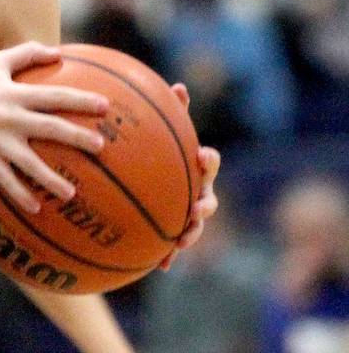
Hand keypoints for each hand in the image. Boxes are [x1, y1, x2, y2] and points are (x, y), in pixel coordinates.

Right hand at [0, 41, 108, 214]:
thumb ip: (26, 53)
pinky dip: (21, 194)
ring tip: (71, 193)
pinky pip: (6, 180)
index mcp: (15, 94)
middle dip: (76, 137)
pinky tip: (37, 208)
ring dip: (51, 179)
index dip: (80, 99)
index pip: (53, 95)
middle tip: (100, 146)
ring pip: (29, 162)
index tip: (105, 106)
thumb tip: (58, 51)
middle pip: (48, 127)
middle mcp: (9, 117)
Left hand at [160, 83, 220, 269]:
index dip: (208, 160)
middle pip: (208, 199)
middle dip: (205, 204)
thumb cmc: (156, 153)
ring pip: (195, 227)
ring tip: (181, 240)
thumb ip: (168, 112)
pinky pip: (172, 247)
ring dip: (190, 233)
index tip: (202, 155)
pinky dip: (169, 256)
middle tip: (197, 206)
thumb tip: (180, 86)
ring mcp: (188, 215)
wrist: (145, 186)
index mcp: (194, 169)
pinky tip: (161, 266)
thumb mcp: (158, 134)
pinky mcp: (173, 234)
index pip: (207, 162)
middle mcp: (197, 192)